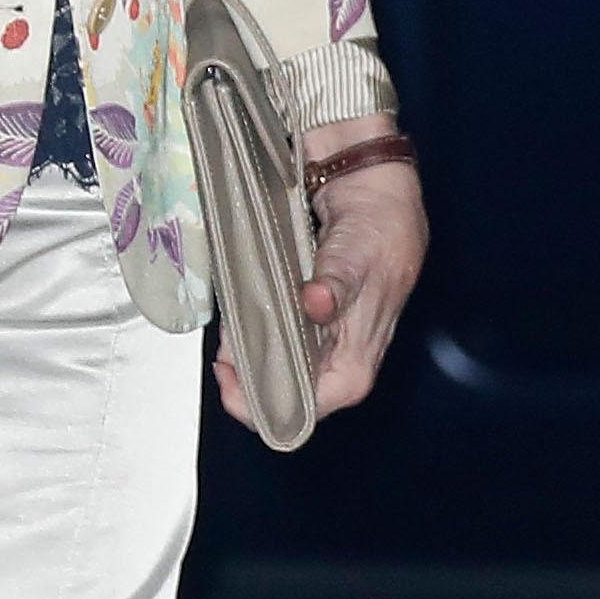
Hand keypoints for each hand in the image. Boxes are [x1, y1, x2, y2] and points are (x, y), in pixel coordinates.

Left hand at [210, 152, 427, 429]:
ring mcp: (325, 339)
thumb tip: (316, 304)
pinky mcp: (311, 319)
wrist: (377, 190)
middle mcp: (341, 358)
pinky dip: (254, 334)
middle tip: (222, 355)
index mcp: (358, 360)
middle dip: (249, 380)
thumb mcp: (356, 256)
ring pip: (279, 368)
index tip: (232, 376)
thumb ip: (336, 286)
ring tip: (227, 336)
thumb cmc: (377, 229)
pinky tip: (241, 318)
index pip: (310, 408)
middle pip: (289, 393)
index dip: (265, 404)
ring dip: (248, 357)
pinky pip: (277, 339)